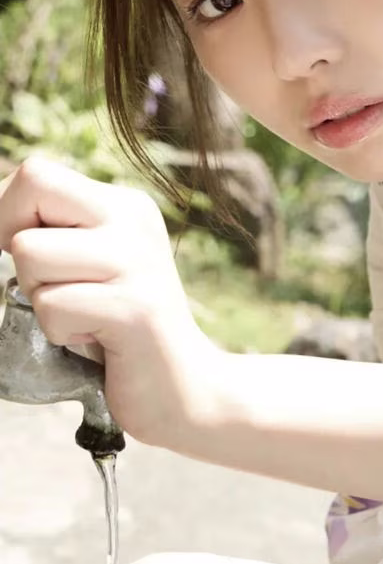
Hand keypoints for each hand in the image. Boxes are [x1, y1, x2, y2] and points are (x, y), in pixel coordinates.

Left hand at [0, 155, 224, 450]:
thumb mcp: (88, 266)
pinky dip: (60, 333)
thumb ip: (53, 236)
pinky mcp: (134, 308)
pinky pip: (51, 306)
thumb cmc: (117, 333)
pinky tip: (100, 341)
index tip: (28, 257)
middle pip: (31, 192)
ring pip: (30, 254)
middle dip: (21, 249)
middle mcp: (133, 221)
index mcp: (123, 206)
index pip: (35, 173)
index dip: (7, 214)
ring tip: (84, 317)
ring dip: (41, 300)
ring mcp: (137, 262)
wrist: (183, 389)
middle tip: (60, 287)